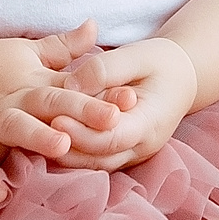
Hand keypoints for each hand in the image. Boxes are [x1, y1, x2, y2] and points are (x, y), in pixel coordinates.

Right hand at [0, 25, 125, 203]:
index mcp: (35, 82)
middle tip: (110, 120)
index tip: (130, 98)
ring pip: (16, 128)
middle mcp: (16, 101)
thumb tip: (95, 25)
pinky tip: (0, 194)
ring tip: (61, 145)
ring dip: (37, 137)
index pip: (73, 86)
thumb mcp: (27, 50)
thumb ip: (64, 46)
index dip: (102, 93)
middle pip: (50, 104)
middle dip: (80, 112)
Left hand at [49, 37, 198, 172]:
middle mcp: (141, 147)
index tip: (56, 117)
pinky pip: (94, 159)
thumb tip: (72, 84)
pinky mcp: (119, 153)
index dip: (83, 132)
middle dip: (68, 145)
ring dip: (66, 153)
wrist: (181, 77)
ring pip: (94, 164)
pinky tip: (48, 140)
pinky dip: (72, 152)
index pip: (112, 137)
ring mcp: (131, 154)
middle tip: (38, 129)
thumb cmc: (160, 62)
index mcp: (150, 123)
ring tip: (38, 137)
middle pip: (99, 157)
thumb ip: (106, 69)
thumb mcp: (138, 55)